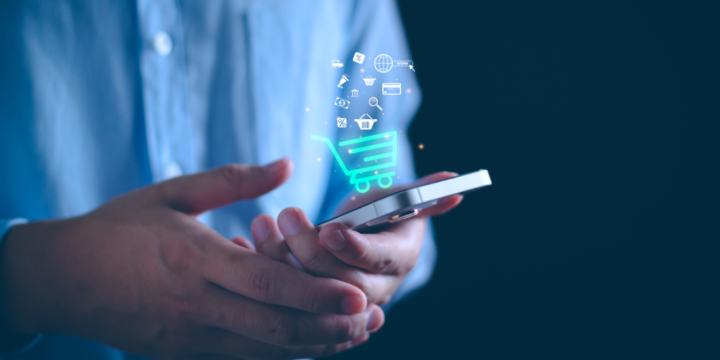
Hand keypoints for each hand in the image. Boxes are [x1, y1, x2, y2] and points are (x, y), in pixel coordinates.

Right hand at [0, 159, 383, 359]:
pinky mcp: (181, 355)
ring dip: (312, 346)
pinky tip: (308, 346)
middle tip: (370, 319)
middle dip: (328, 327)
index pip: (266, 283)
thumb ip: (234, 180)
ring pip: (262, 353)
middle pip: (273, 327)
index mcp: (192, 258)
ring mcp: (186, 338)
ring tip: (353, 335)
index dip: (316, 293)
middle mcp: (194, 305)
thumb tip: (288, 165)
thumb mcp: (172, 193)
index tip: (357, 296)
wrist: (60, 279)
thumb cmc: (117, 228)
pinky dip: (279, 356)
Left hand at [252, 172, 462, 304]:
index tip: (330, 229)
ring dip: (280, 259)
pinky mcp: (306, 302)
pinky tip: (245, 242)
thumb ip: (424, 191)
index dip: (355, 249)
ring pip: (306, 293)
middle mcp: (371, 289)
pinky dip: (260, 271)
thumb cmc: (378, 210)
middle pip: (340, 285)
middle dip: (310, 253)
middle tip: (286, 215)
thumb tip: (454, 181)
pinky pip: (282, 295)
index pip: (379, 264)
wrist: (358, 236)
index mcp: (397, 262)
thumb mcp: (400, 197)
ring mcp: (337, 300)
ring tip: (262, 222)